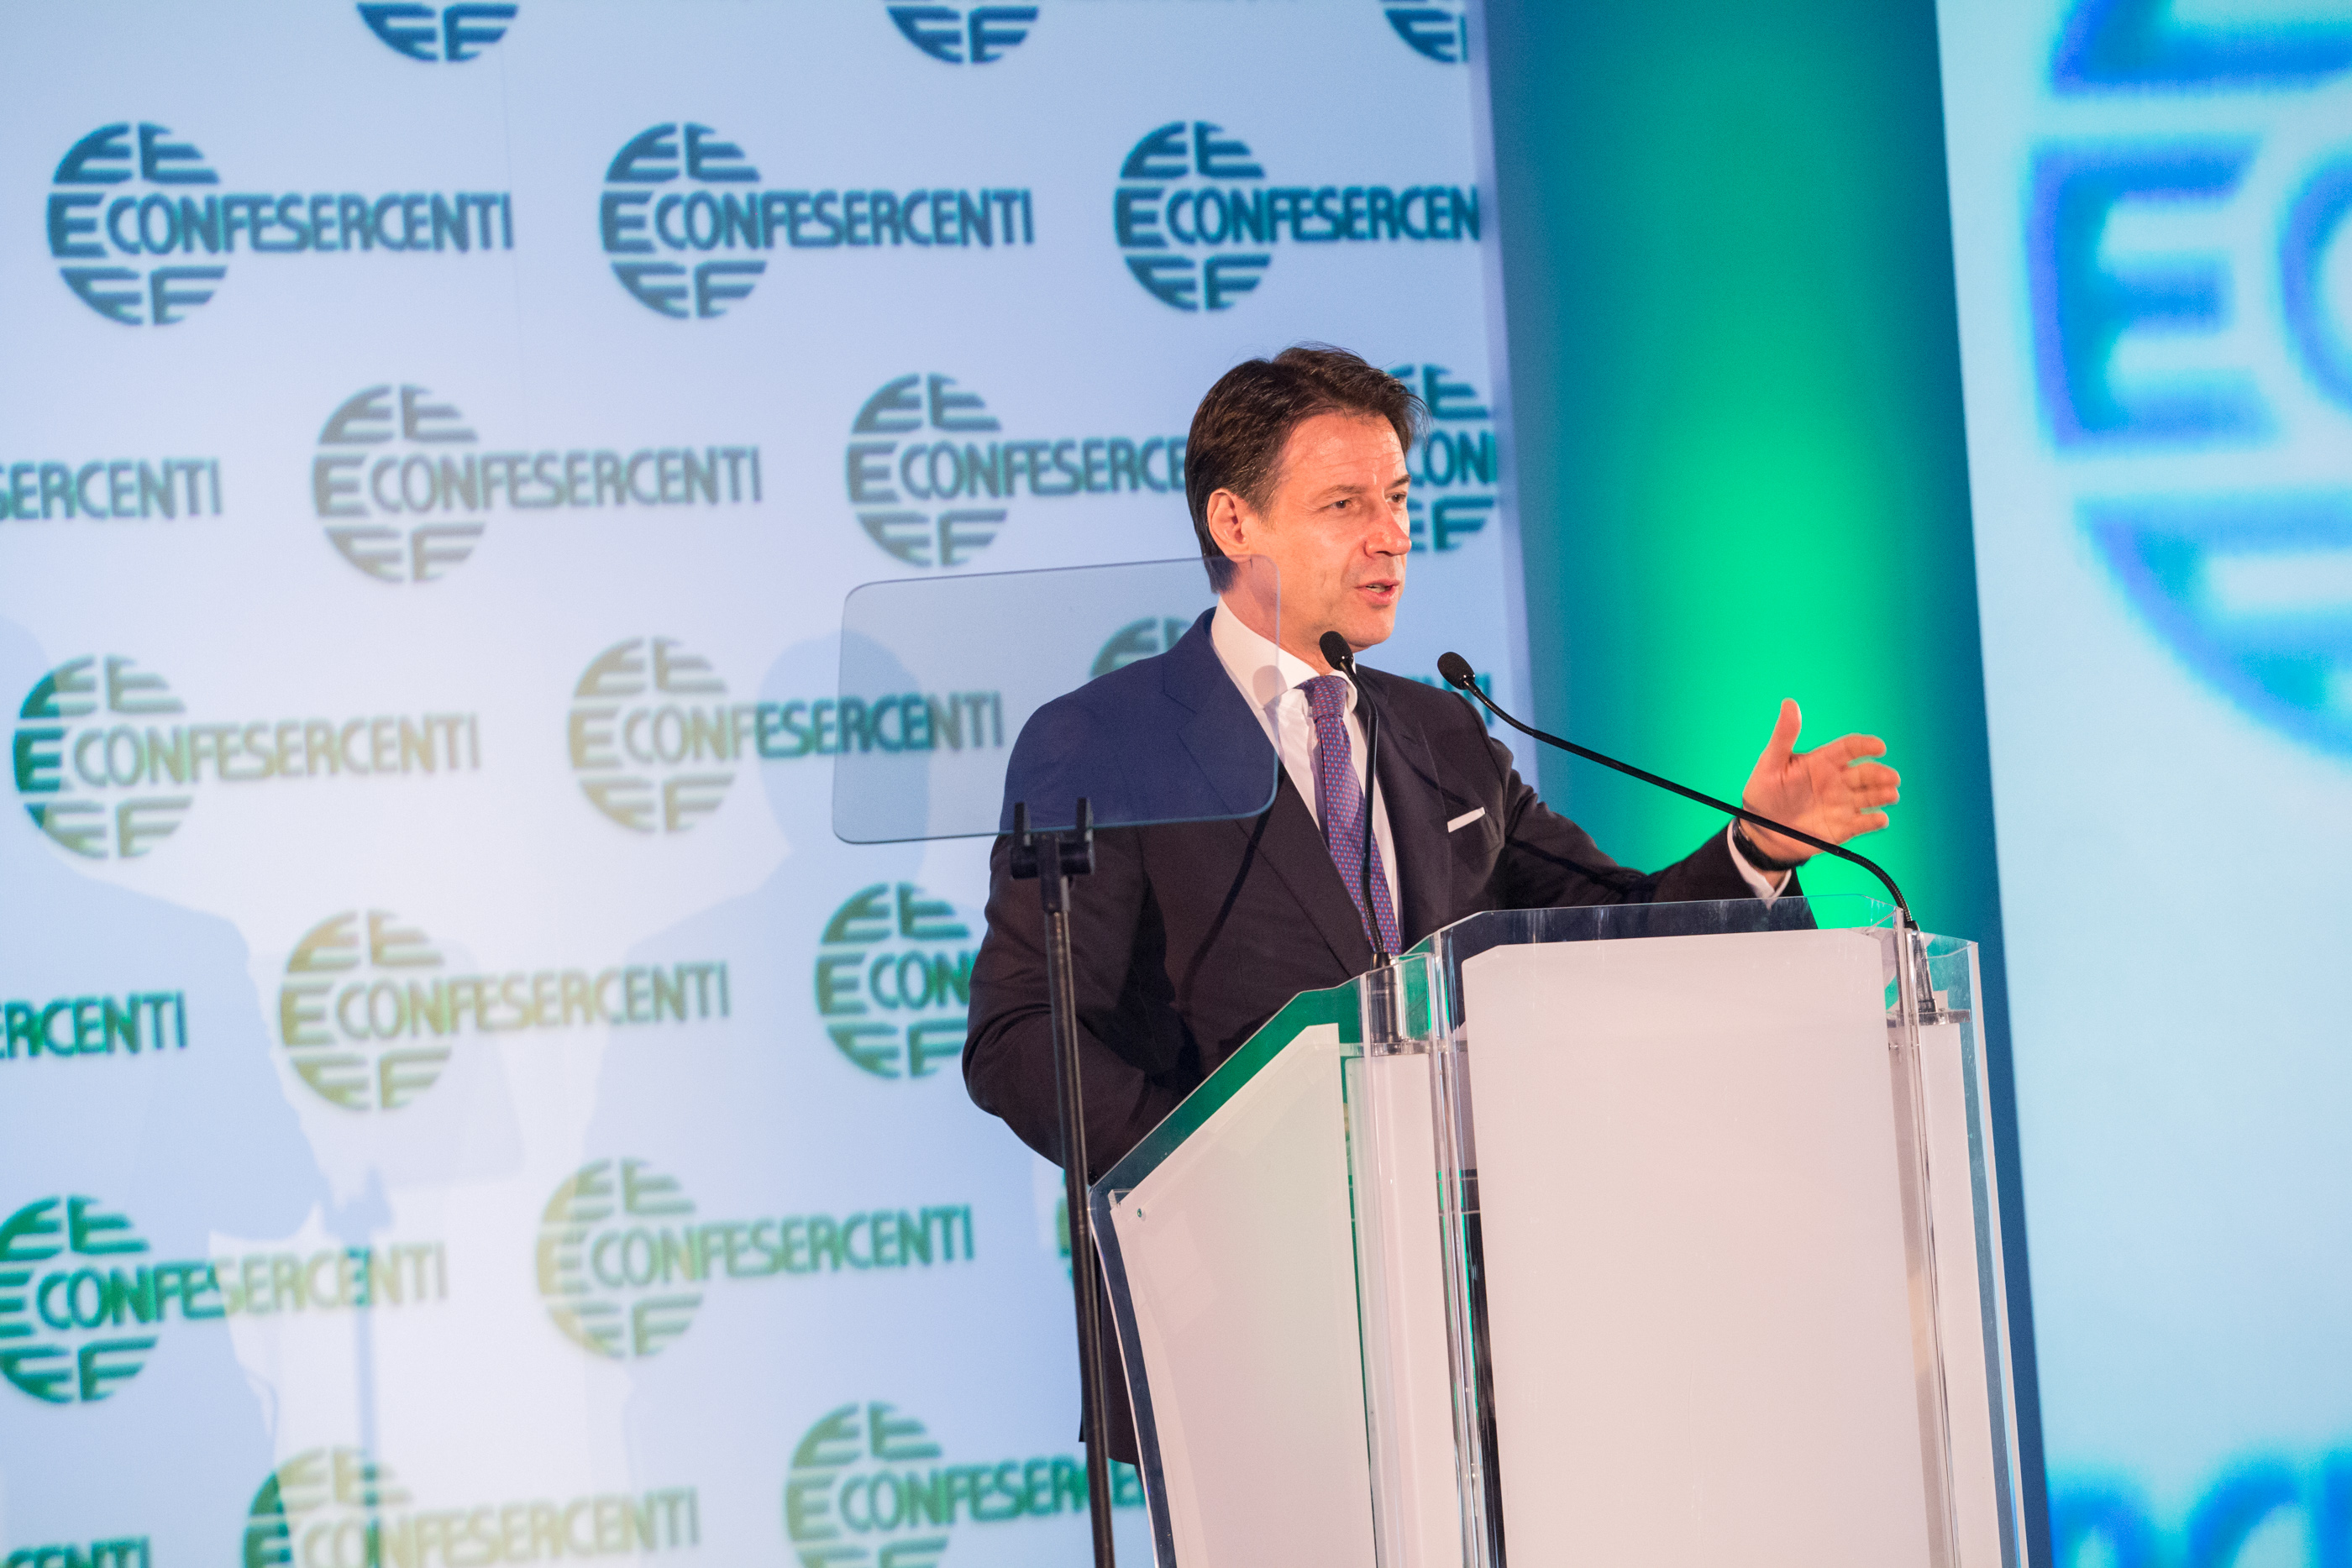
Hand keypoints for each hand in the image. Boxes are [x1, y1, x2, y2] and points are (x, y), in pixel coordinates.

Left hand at [1738, 700, 1898, 861]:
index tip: (1879, 747)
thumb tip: (1789, 703)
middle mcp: (1838, 781)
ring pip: (1871, 796)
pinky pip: (1863, 823)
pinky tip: (1880, 819)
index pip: (1850, 748)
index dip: (1866, 746)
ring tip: (1891, 795)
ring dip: (1883, 795)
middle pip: (1866, 773)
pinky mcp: (1843, 827)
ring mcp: (1842, 804)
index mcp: (1823, 761)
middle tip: (1892, 777)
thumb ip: (1783, 735)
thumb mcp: (1770, 762)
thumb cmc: (1765, 791)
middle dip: (1881, 774)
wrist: (1761, 830)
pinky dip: (1874, 821)